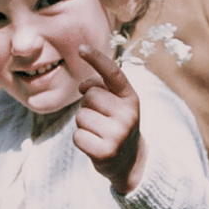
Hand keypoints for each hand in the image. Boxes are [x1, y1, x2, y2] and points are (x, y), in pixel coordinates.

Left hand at [72, 45, 147, 194]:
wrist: (130, 161)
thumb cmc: (115, 124)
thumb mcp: (117, 103)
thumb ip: (102, 87)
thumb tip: (83, 86)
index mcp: (131, 98)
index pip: (113, 73)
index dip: (96, 59)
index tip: (81, 48)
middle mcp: (128, 114)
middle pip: (89, 95)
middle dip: (88, 105)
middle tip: (101, 118)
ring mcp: (118, 134)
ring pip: (81, 116)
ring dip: (83, 123)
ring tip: (99, 132)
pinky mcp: (105, 151)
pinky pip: (77, 136)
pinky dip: (81, 139)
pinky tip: (95, 145)